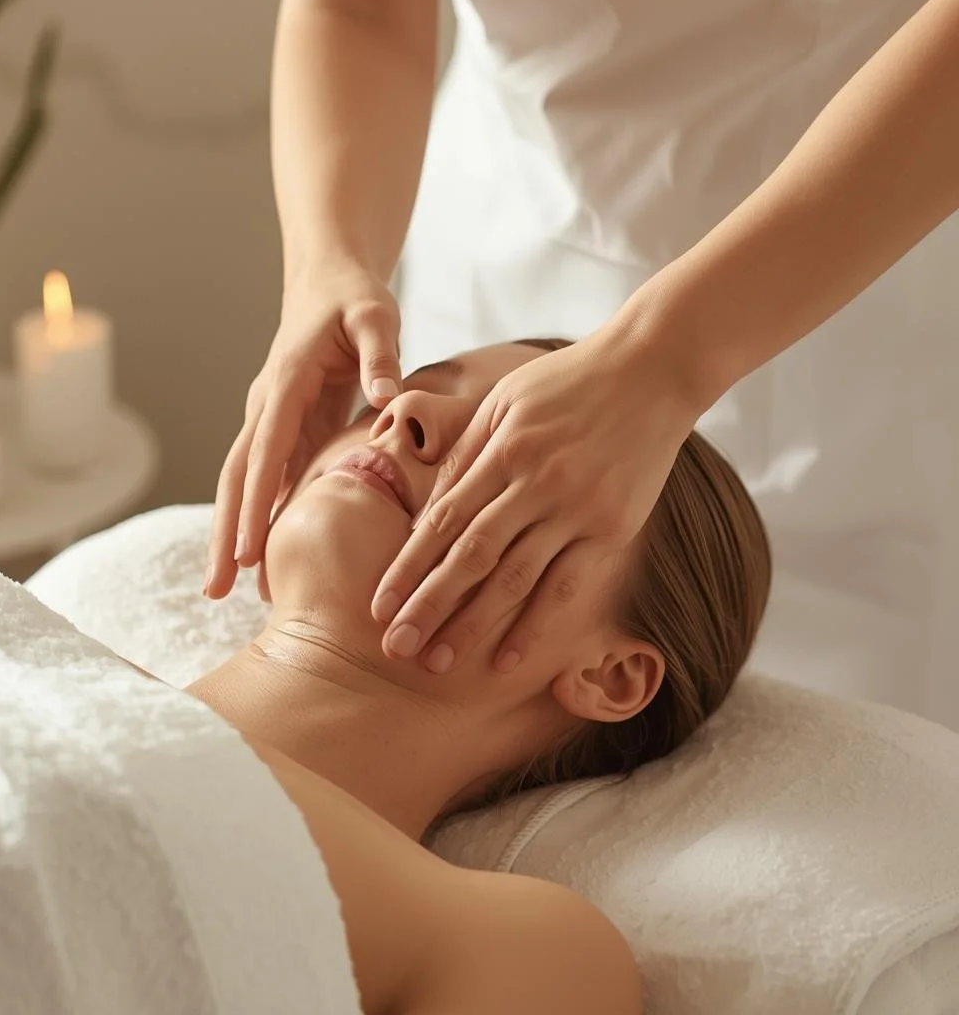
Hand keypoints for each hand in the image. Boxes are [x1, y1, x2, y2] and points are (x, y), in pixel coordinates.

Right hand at [206, 264, 401, 598]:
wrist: (328, 282)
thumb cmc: (355, 298)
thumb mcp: (376, 317)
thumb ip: (380, 355)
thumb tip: (384, 400)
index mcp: (286, 382)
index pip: (266, 451)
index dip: (258, 502)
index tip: (248, 550)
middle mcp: (266, 405)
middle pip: (237, 477)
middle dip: (225, 533)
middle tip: (215, 589)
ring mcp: (270, 419)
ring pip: (242, 483)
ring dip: (232, 532)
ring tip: (222, 589)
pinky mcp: (283, 429)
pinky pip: (266, 479)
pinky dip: (259, 516)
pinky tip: (258, 559)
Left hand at [372, 327, 699, 671]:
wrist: (652, 368)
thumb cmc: (566, 382)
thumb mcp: (504, 401)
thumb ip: (467, 454)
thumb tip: (427, 512)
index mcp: (503, 449)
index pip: (444, 520)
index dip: (408, 566)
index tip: (379, 605)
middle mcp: (537, 482)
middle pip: (471, 556)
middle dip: (428, 606)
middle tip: (396, 648)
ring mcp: (577, 508)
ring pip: (514, 579)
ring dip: (472, 626)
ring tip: (438, 664)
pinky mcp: (613, 527)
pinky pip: (567, 585)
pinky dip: (536, 625)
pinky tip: (507, 657)